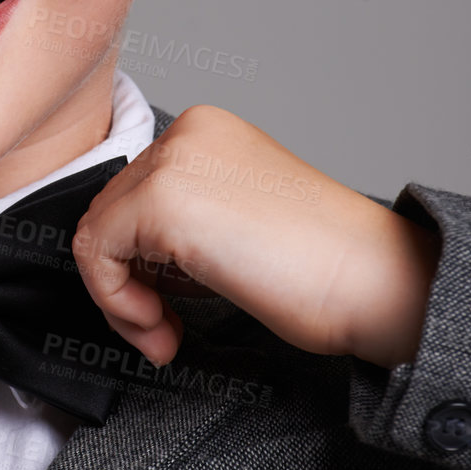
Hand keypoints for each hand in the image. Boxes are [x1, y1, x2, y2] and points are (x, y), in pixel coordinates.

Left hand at [73, 105, 440, 369]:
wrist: (373, 280)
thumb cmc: (323, 268)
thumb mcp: (233, 227)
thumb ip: (180, 227)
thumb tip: (125, 260)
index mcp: (207, 133)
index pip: (133, 196)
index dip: (138, 263)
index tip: (165, 308)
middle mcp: (188, 134)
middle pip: (111, 213)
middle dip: (126, 284)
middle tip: (161, 330)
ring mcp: (174, 161)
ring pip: (97, 233)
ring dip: (120, 301)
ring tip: (162, 335)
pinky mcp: (163, 199)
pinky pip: (97, 253)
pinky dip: (116, 303)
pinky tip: (160, 327)